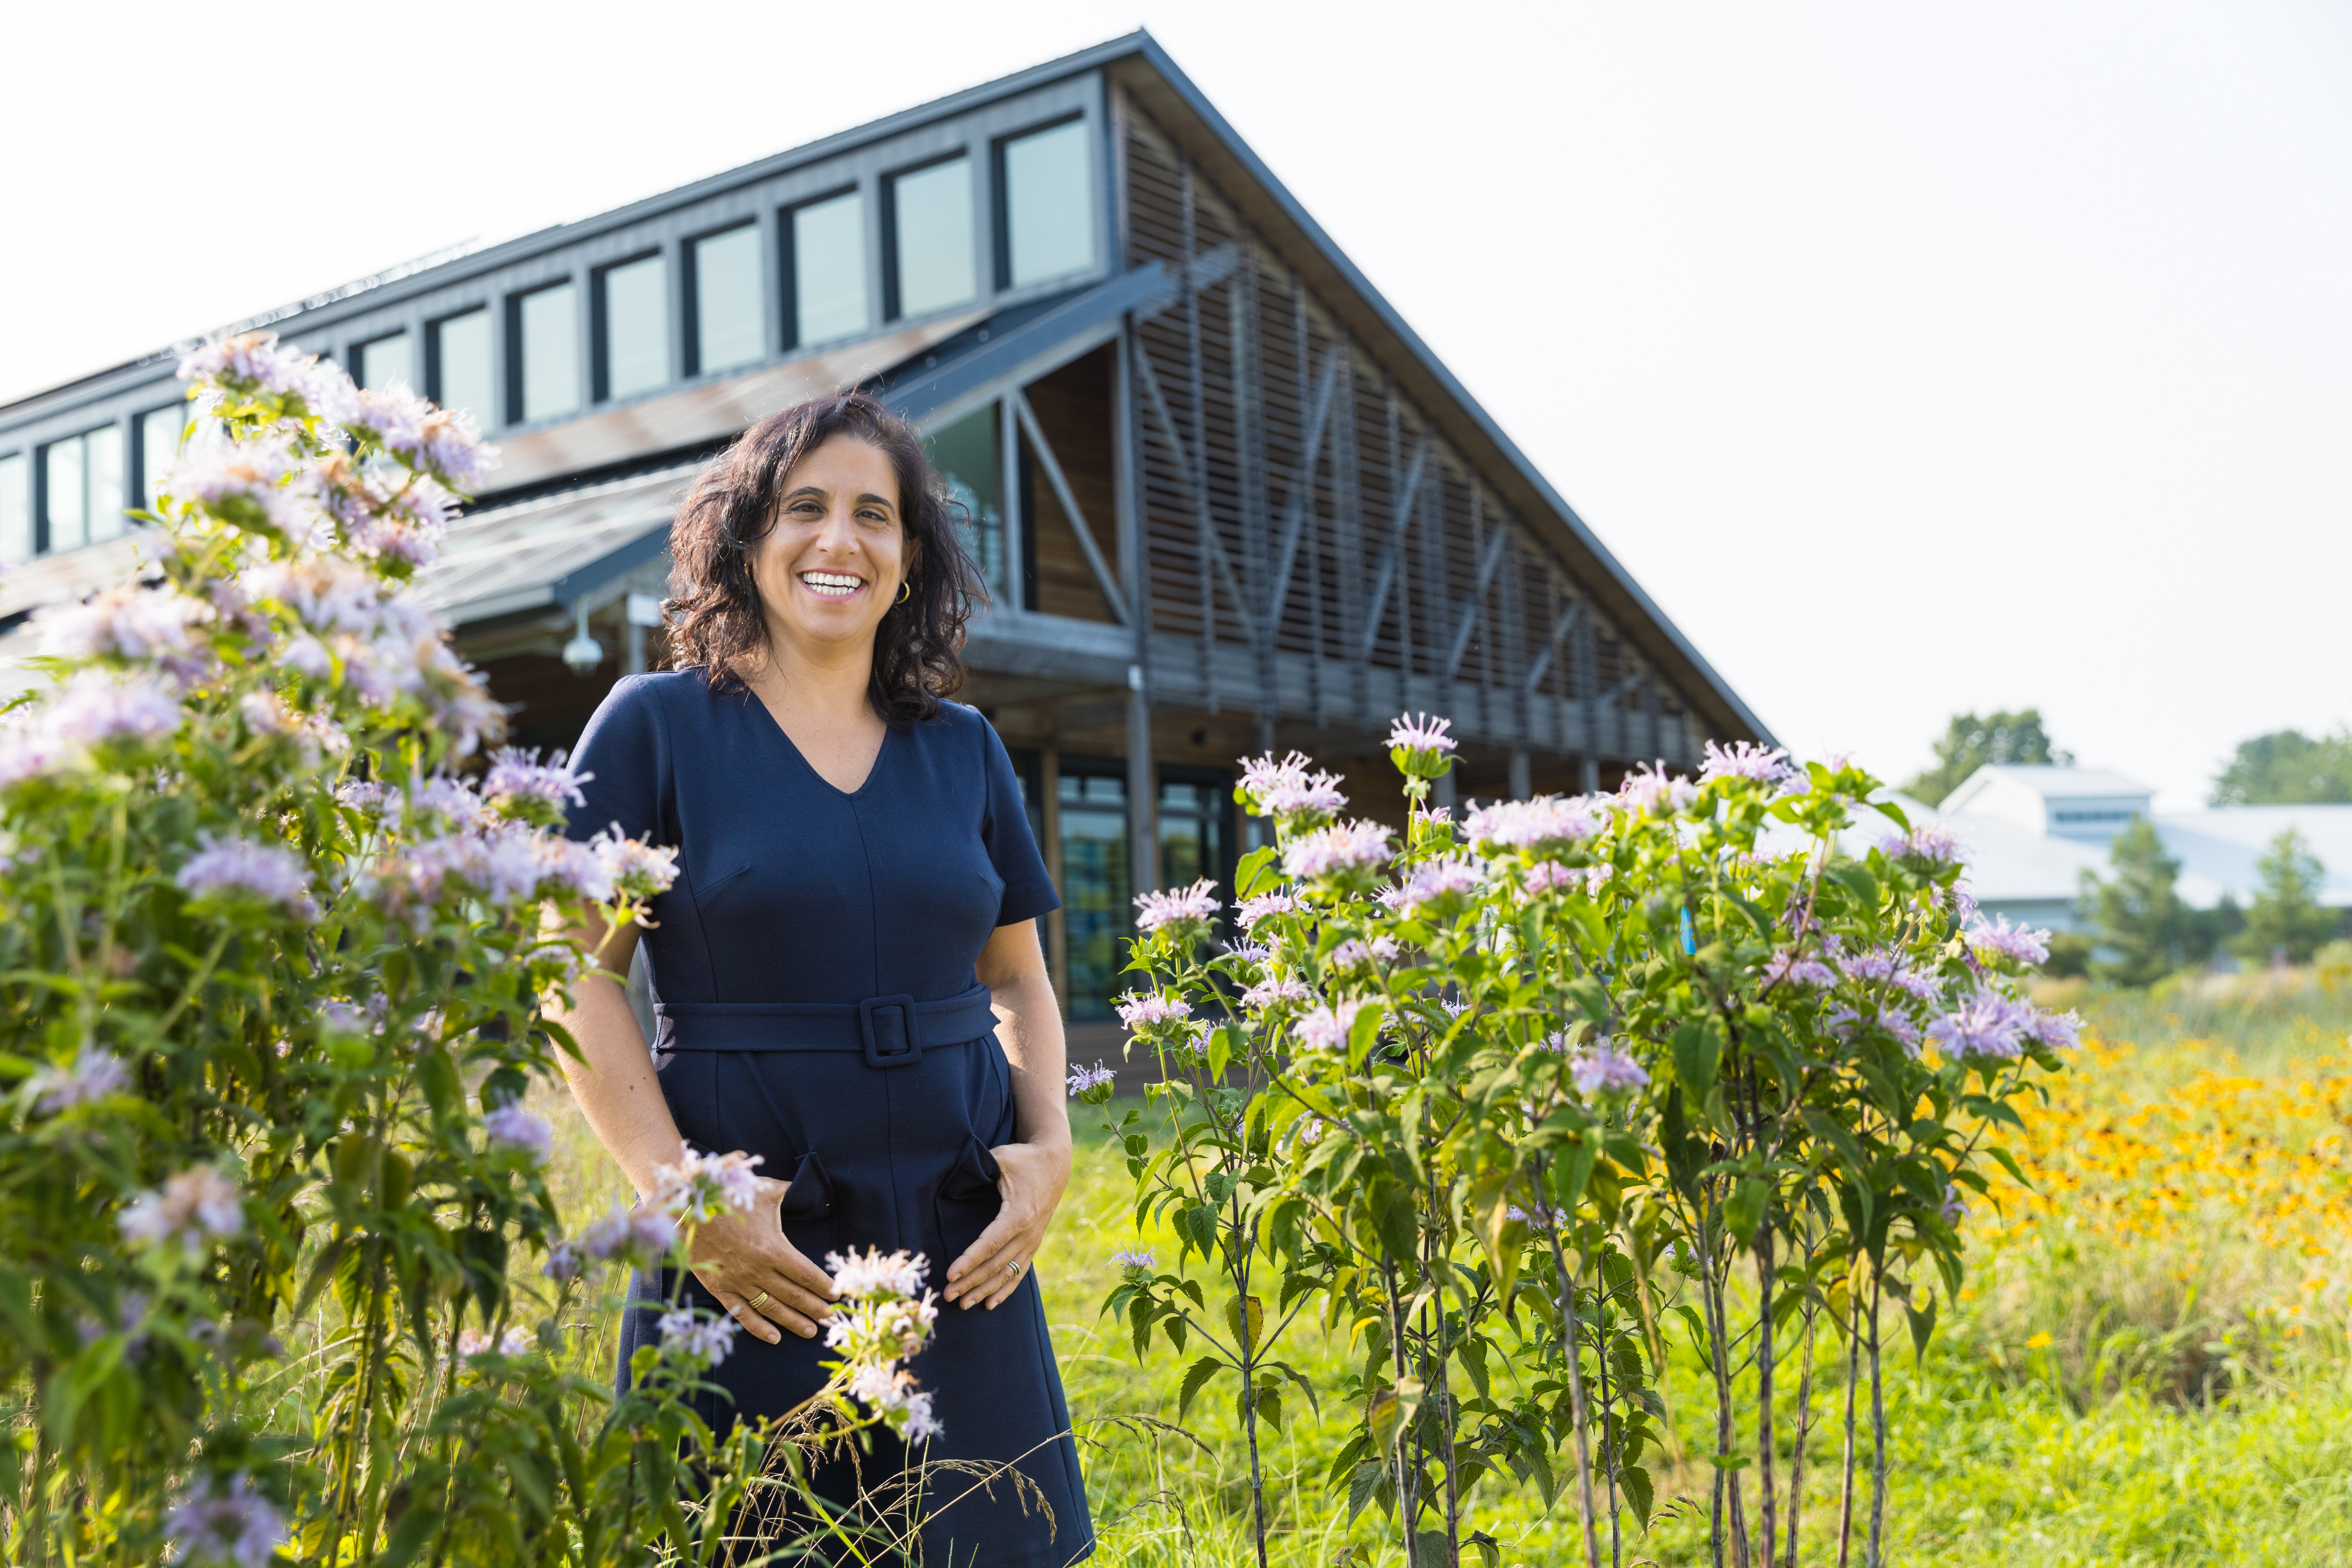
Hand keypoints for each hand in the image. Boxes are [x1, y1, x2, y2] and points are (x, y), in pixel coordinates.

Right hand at [684, 1171, 836, 1343]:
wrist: (685, 1209)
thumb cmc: (728, 1196)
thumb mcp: (763, 1189)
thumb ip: (788, 1191)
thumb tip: (806, 1186)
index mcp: (773, 1248)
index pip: (807, 1274)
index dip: (824, 1286)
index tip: (837, 1295)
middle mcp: (758, 1270)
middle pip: (794, 1296)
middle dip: (815, 1308)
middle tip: (831, 1319)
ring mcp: (738, 1282)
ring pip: (772, 1309)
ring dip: (794, 1322)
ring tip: (811, 1331)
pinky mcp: (719, 1289)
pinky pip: (742, 1314)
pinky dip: (759, 1328)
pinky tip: (774, 1338)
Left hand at [942, 1137, 1070, 1310]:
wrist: (1055, 1164)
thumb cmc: (1024, 1159)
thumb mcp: (1002, 1158)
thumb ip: (979, 1167)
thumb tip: (953, 1173)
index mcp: (1019, 1214)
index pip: (990, 1244)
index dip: (969, 1261)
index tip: (950, 1275)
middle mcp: (1027, 1233)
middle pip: (996, 1264)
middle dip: (970, 1282)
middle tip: (948, 1295)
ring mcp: (1032, 1240)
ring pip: (1006, 1273)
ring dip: (984, 1290)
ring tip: (963, 1305)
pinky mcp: (1033, 1243)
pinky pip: (1019, 1272)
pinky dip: (1005, 1290)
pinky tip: (990, 1304)